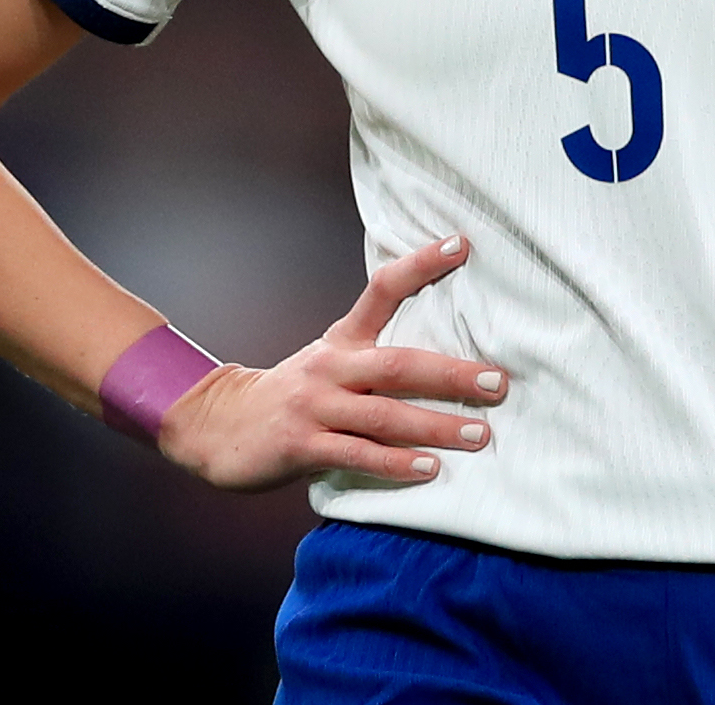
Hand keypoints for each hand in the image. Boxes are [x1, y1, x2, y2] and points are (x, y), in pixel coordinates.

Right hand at [154, 235, 508, 490]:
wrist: (216, 425)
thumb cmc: (293, 395)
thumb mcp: (329, 361)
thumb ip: (375, 356)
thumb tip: (448, 356)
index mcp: (342, 340)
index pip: (383, 288)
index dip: (421, 264)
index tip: (462, 244)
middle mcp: (331, 367)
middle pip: (398, 364)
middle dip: (452, 375)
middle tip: (497, 383)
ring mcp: (314, 406)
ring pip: (384, 415)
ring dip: (435, 427)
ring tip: (480, 435)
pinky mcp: (301, 445)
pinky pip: (357, 455)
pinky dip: (396, 464)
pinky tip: (429, 470)